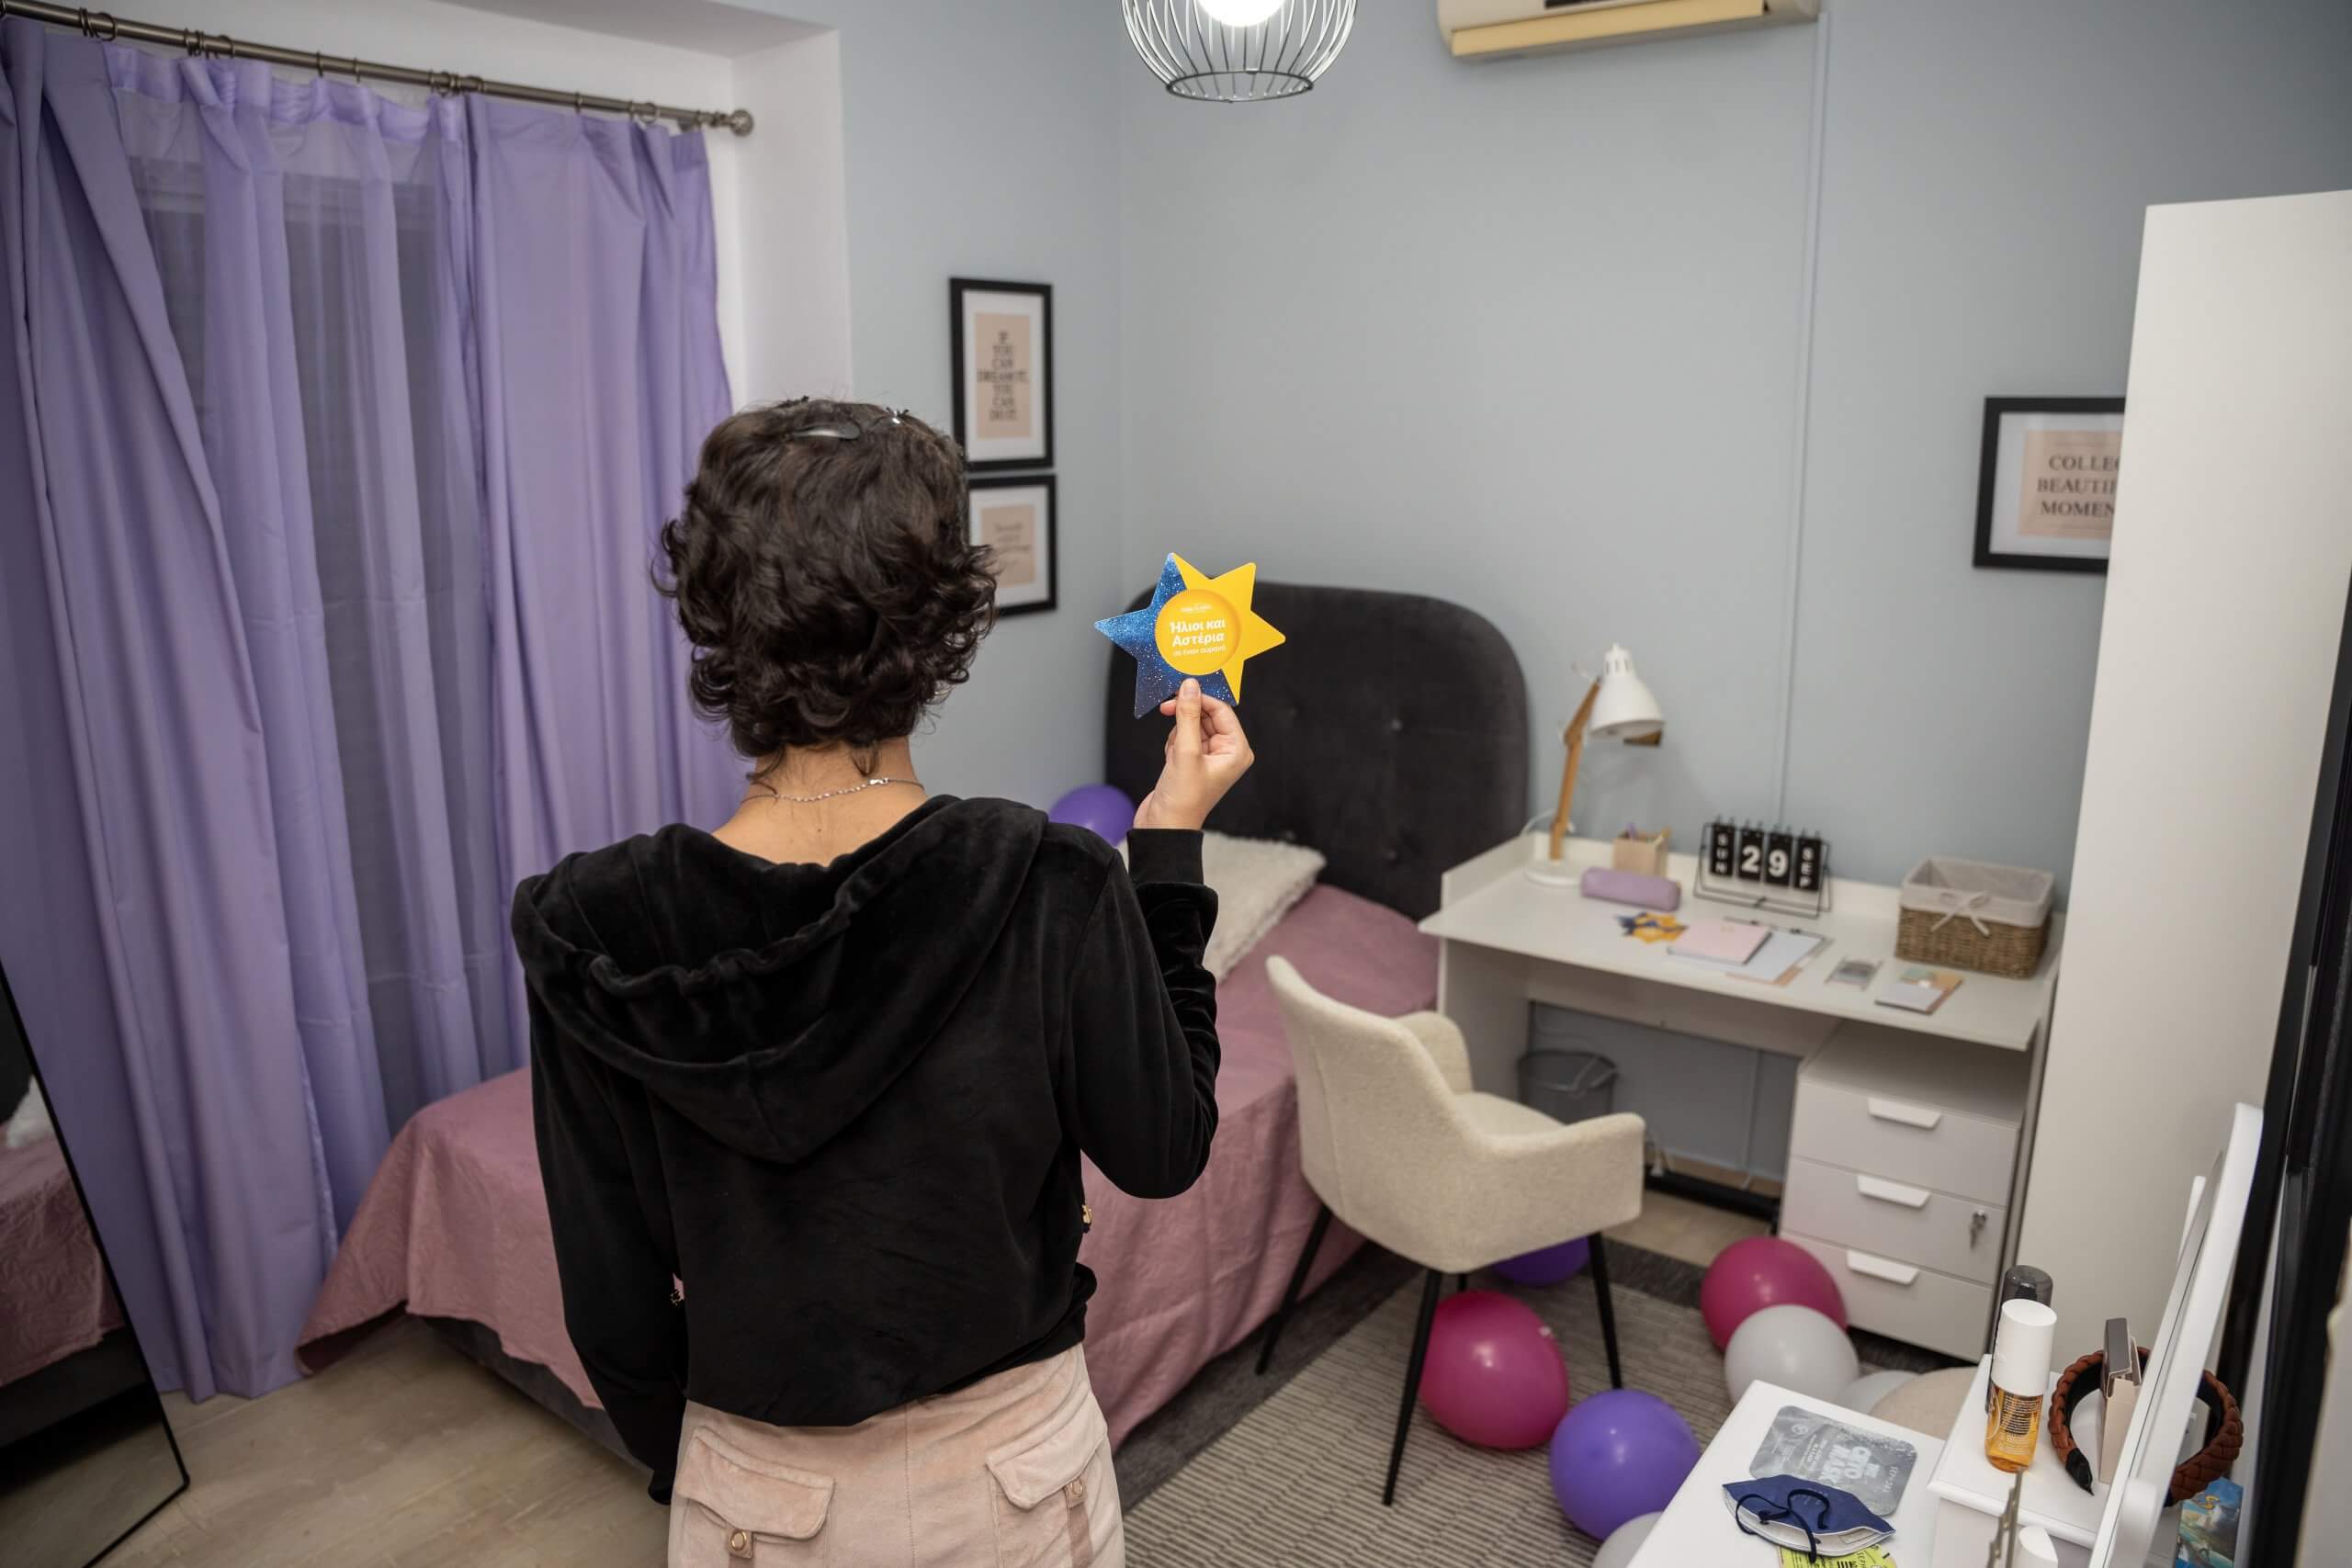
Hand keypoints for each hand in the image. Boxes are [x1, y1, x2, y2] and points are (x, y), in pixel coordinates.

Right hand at [1132, 679, 1252, 832]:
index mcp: (1237, 751)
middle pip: (1207, 715)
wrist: (1164, 828)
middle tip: (1167, 708)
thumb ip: (1188, 715)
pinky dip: (1173, 743)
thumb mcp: (1185, 752)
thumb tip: (1189, 687)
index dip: (1201, 697)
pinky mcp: (1192, 761)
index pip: (1222, 711)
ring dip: (1178, 733)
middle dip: (1187, 715)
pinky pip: (1183, 737)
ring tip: (1174, 754)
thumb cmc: (1182, 799)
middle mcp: (1227, 753)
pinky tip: (1170, 759)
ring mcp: (1209, 757)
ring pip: (1192, 725)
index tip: (1180, 688)